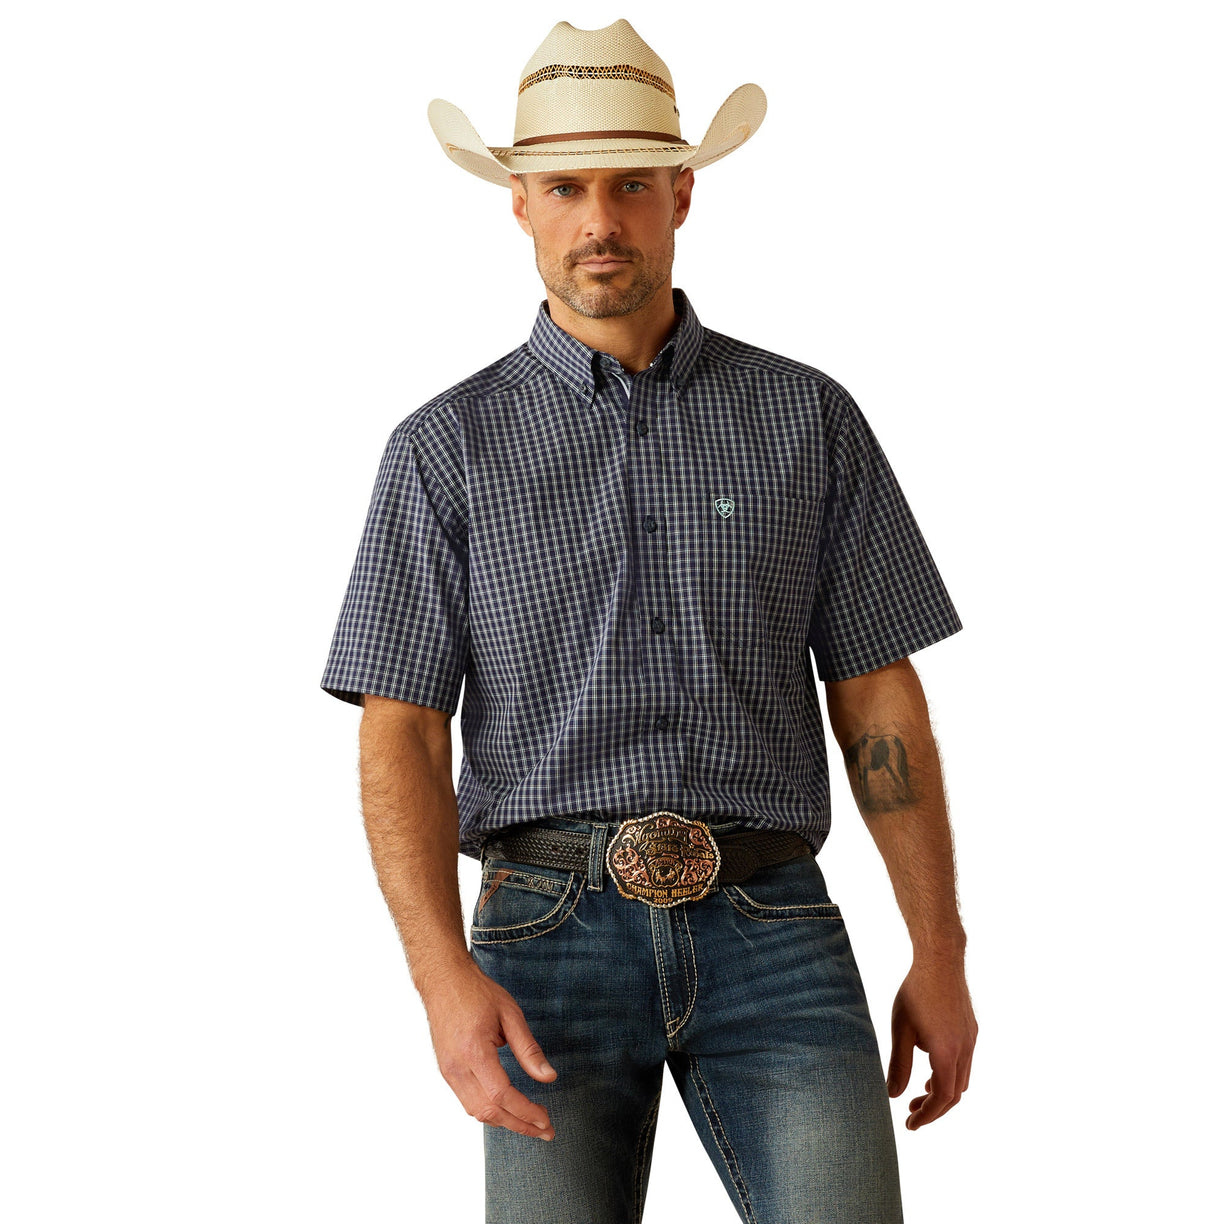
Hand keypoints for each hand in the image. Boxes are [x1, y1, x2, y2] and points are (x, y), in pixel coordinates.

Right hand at [422, 957, 557, 1140]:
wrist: (443, 981)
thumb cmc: (477, 992)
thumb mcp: (510, 1014)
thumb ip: (528, 1049)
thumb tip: (548, 1077)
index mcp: (474, 1051)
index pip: (502, 1095)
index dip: (526, 1112)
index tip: (546, 1120)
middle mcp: (457, 1067)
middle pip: (489, 1111)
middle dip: (519, 1125)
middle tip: (545, 1130)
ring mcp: (448, 1071)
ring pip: (476, 1111)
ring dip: (505, 1121)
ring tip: (531, 1123)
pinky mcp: (446, 1071)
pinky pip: (468, 1101)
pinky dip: (489, 1110)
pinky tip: (507, 1108)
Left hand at [887, 960, 977, 1129]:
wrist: (940, 960)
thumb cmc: (916, 992)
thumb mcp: (901, 1030)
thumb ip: (899, 1065)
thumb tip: (893, 1095)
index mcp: (947, 1054)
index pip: (941, 1098)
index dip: (927, 1115)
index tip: (910, 1124)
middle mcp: (965, 1050)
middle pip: (955, 1094)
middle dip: (934, 1108)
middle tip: (912, 1114)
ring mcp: (971, 1039)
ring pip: (962, 1079)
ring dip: (943, 1091)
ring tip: (921, 1094)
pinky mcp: (971, 1029)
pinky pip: (965, 1062)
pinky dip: (950, 1074)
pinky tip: (933, 1067)